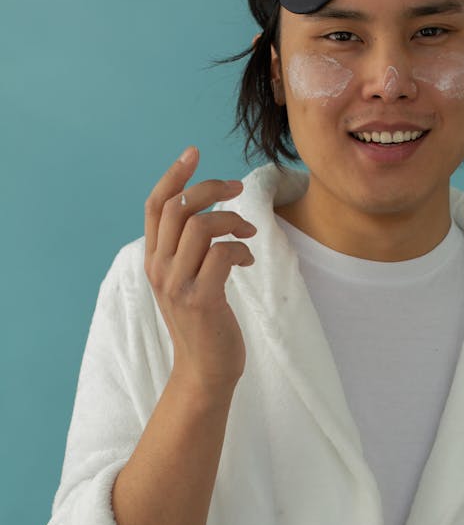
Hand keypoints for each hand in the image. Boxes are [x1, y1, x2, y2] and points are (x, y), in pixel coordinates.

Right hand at [144, 146, 255, 392]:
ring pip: (200, 227)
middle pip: (178, 207)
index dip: (174, 175)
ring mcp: (177, 285)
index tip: (194, 153)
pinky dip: (241, 249)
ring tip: (249, 234)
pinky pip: (222, 254)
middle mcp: (159, 269)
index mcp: (153, 261)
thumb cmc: (203, 325)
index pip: (155, 205)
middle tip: (237, 189)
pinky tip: (249, 260)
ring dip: (232, 221)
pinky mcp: (201, 300)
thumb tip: (207, 214)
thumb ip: (188, 252)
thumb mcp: (187, 283)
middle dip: (211, 189)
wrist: (204, 372)